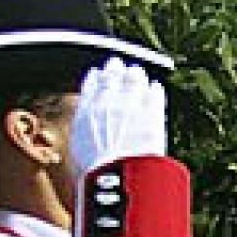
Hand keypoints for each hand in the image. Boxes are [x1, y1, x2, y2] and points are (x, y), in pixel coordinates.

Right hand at [69, 58, 166, 179]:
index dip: (96, 77)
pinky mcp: (152, 114)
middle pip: (111, 77)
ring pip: (133, 81)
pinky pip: (154, 95)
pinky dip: (154, 89)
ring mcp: (131, 106)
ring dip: (135, 75)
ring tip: (137, 71)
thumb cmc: (97, 168)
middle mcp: (107, 103)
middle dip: (115, 69)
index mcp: (87, 110)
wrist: (117, 173)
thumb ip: (85, 131)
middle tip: (118, 64)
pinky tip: (156, 86)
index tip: (99, 73)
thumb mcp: (80, 147)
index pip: (90, 85)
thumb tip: (86, 130)